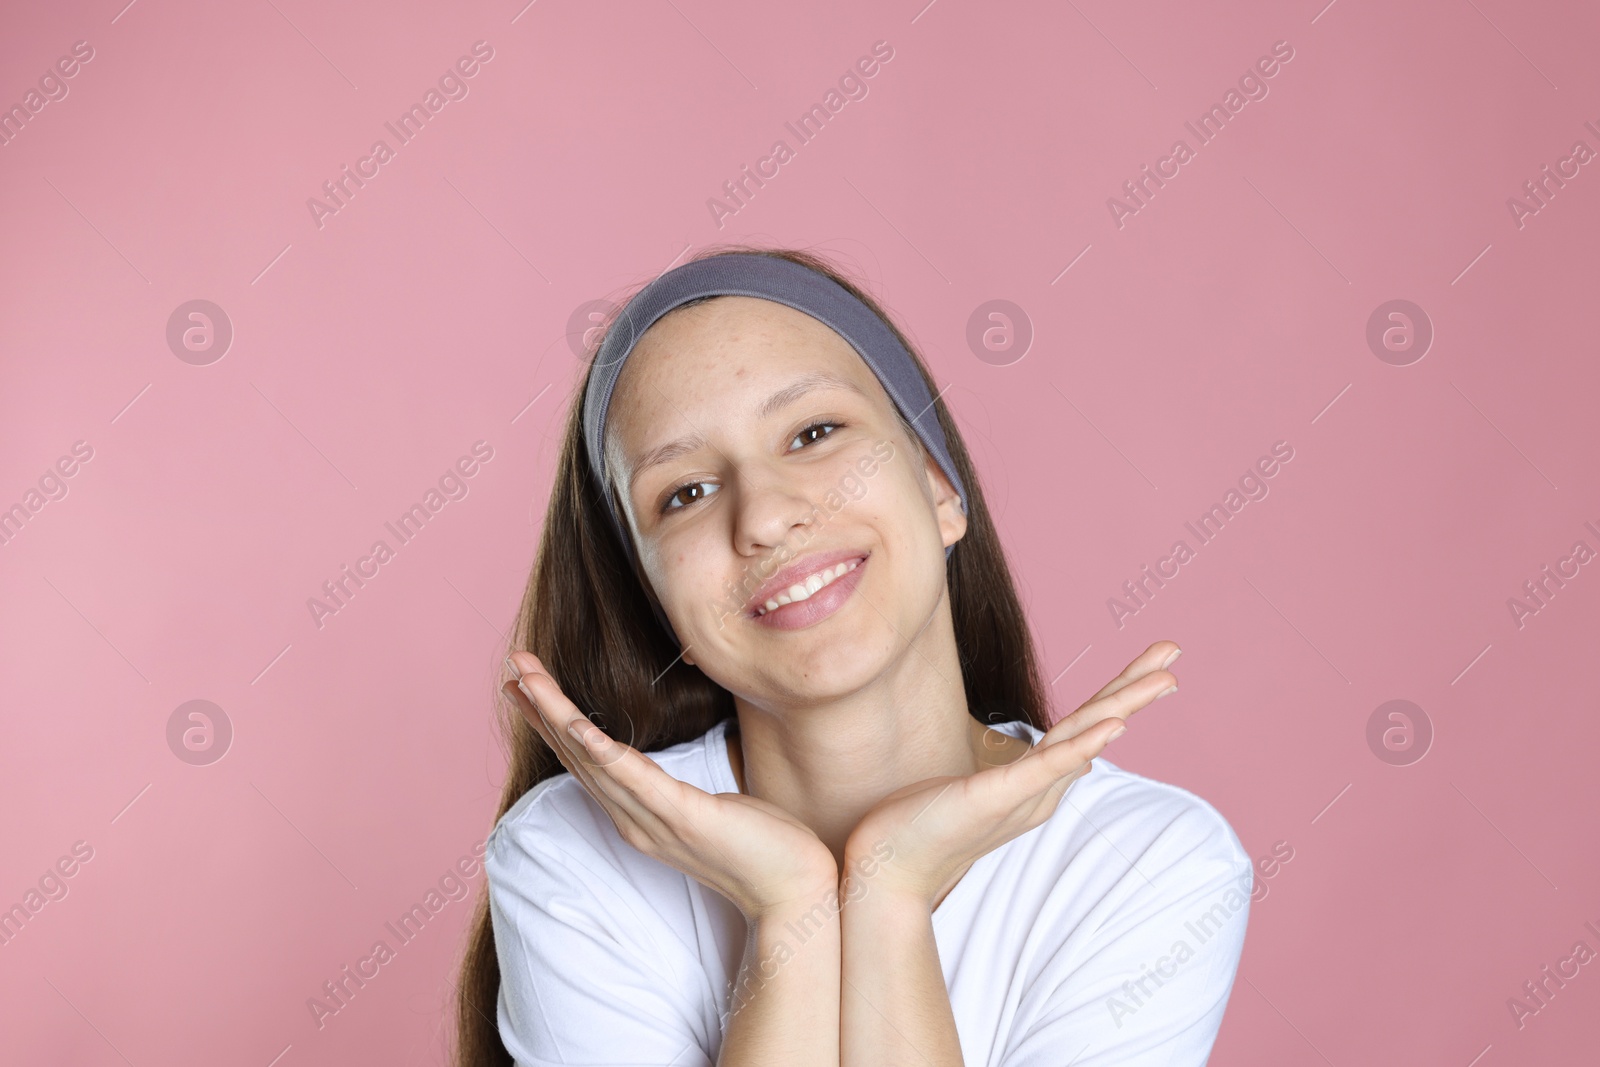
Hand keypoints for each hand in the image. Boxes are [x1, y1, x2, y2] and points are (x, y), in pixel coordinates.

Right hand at [505, 651, 837, 920]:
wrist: (794, 889)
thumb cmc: (761, 843)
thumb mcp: (712, 806)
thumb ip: (683, 786)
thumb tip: (680, 755)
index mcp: (639, 815)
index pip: (584, 763)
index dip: (552, 724)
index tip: (524, 688)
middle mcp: (636, 821)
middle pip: (577, 756)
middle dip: (542, 710)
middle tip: (513, 669)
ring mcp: (655, 822)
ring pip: (593, 761)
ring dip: (557, 718)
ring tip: (528, 682)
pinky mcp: (684, 818)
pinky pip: (635, 780)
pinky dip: (602, 753)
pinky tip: (578, 727)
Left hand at [842, 640, 1182, 909]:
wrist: (886, 871)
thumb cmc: (919, 826)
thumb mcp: (972, 787)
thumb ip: (1004, 770)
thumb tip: (1030, 754)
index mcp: (1035, 782)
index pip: (1085, 726)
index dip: (1119, 692)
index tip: (1153, 662)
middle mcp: (1039, 790)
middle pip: (1096, 726)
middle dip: (1136, 688)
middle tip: (1174, 652)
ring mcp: (1022, 795)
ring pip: (1083, 740)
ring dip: (1124, 705)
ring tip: (1164, 678)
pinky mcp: (996, 799)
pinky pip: (1046, 767)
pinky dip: (1082, 745)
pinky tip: (1114, 724)